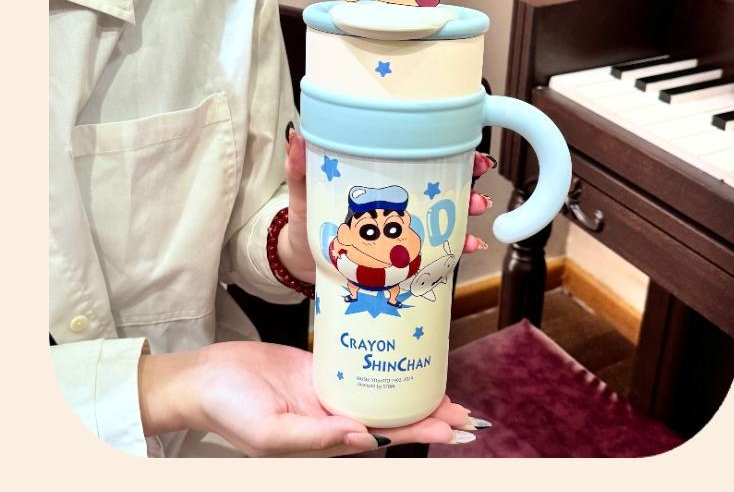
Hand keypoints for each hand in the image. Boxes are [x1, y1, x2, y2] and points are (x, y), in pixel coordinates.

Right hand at [139, 341, 481, 456]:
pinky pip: (356, 366)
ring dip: (410, 392)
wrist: (203, 378)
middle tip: (464, 414)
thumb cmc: (229, 409)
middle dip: (427, 416)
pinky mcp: (318, 367)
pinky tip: (400, 360)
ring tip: (444, 390)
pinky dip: (380, 365)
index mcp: (326, 439)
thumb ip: (317, 437)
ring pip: (378, 393)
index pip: (384, 437)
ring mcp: (326, 392)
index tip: (453, 429)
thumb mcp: (271, 433)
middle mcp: (332, 418)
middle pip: (389, 417)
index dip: (419, 432)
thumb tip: (364, 439)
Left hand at [279, 122, 497, 279]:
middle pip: (442, 181)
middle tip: (479, 183)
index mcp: (380, 176)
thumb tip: (298, 137)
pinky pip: (437, 246)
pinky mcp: (404, 250)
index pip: (417, 154)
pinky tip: (468, 246)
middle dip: (468, 179)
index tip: (467, 148)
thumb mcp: (303, 191)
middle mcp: (397, 197)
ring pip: (447, 213)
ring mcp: (403, 224)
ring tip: (476, 215)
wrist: (303, 260)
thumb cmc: (306, 219)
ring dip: (468, 212)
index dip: (447, 147)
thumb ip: (299, 168)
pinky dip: (457, 246)